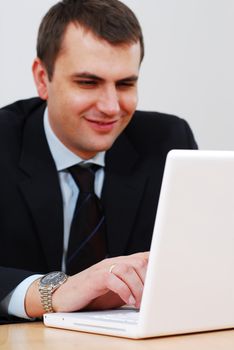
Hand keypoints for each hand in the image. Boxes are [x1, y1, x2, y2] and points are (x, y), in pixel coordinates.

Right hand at [25, 251, 148, 317]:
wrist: (65, 296)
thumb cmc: (93, 296)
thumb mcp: (118, 291)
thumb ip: (133, 288)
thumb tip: (155, 297)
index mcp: (122, 264)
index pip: (144, 258)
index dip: (159, 266)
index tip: (169, 279)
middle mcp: (114, 262)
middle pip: (140, 262)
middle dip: (150, 281)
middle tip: (153, 299)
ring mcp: (104, 268)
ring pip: (128, 269)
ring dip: (139, 288)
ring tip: (141, 304)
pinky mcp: (94, 278)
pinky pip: (112, 278)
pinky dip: (124, 290)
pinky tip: (128, 301)